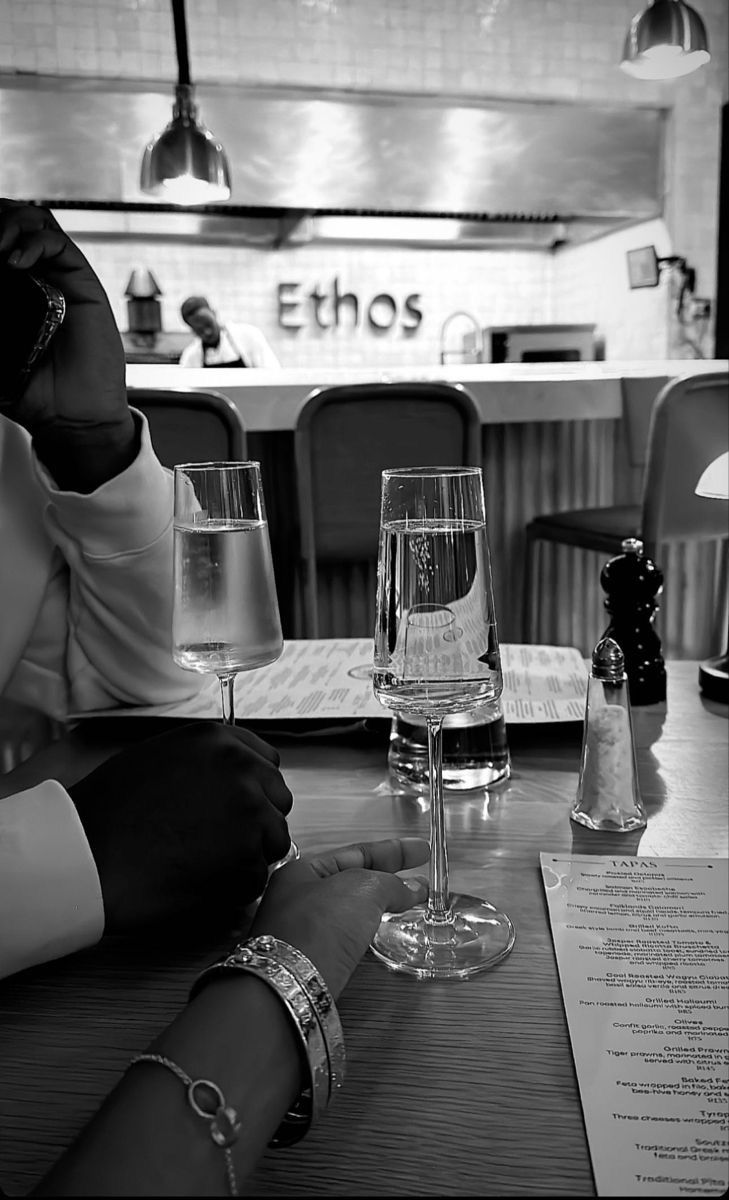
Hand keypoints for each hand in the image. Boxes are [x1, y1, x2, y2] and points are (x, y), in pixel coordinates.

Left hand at [0, 200, 134, 488]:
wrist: (72, 417)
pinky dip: (35, 240)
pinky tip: (17, 260)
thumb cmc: (32, 393)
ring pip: (36, 220)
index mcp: (13, 290)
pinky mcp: (83, 285)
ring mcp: (61, 278)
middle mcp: (37, 278)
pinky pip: (58, 244)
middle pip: (13, 221)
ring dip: (12, 220)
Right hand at [68, 723, 293, 933]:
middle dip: (256, 822)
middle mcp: (243, 770)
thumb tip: (236, 778)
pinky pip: (257, 878)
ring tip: (202, 864)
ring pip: (273, 840)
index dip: (253, 790)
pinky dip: (234, 888)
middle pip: (278, 800)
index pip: (268, 763)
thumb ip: (206, 761)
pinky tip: (197, 884)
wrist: (86, 854)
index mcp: (220, 740)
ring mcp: (250, 814)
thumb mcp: (161, 757)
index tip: (232, 808)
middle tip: (216, 842)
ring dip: (248, 856)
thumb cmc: (109, 809)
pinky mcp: (247, 859)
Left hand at [249, 839, 429, 997]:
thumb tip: (411, 889)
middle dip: (390, 879)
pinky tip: (386, 932)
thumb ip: (390, 883)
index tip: (422, 851)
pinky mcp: (313, 961)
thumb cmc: (319, 926)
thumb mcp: (362, 889)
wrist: (292, 984)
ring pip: (352, 910)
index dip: (393, 851)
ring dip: (382, 905)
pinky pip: (348, 936)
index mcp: (302, 871)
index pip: (355, 854)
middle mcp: (299, 899)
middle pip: (354, 881)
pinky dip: (370, 929)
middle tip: (421, 881)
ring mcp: (304, 932)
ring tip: (411, 904)